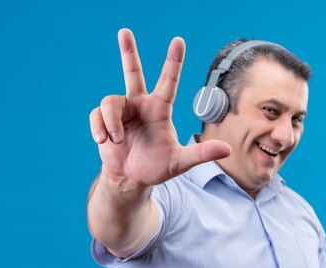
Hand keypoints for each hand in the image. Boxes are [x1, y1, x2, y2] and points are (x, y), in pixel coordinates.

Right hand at [89, 29, 230, 187]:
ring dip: (112, 123)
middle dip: (128, 52)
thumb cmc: (157, 167)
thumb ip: (201, 153)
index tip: (178, 40)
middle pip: (133, 73)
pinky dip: (100, 128)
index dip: (173, 61)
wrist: (131, 179)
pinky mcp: (103, 121)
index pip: (168, 81)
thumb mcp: (180, 162)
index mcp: (159, 109)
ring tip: (118, 141)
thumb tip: (228, 149)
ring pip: (111, 102)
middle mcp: (140, 104)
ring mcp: (121, 112)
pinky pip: (97, 116)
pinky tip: (104, 141)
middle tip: (125, 31)